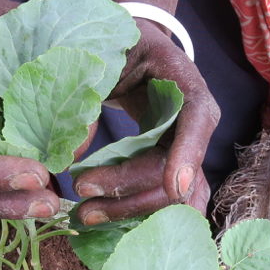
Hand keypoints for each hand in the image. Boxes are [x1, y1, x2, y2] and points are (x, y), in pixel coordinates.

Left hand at [72, 19, 218, 223]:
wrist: (129, 48)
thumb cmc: (118, 46)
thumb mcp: (102, 59)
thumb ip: (88, 96)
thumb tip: (71, 155)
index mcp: (185, 84)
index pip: (198, 119)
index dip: (189, 153)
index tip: (174, 186)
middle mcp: (194, 122)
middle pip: (176, 169)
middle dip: (132, 189)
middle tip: (83, 192)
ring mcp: (184, 147)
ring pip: (171, 193)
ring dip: (134, 210)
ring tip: (88, 216)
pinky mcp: (168, 164)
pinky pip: (161, 196)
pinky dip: (139, 213)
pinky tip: (109, 223)